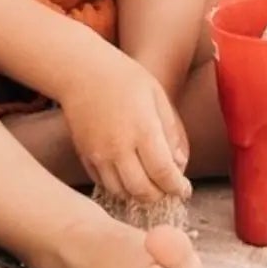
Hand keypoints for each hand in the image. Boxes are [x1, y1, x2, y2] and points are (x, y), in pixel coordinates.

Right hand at [59, 47, 190, 201]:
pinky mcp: (85, 155)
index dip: (177, 187)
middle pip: (142, 190)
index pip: (163, 173)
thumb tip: (179, 163)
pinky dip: (119, 188)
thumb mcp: (158, 97)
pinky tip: (129, 177)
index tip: (184, 190)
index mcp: (143, 129)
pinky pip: (103, 183)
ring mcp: (99, 153)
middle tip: (169, 190)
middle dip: (160, 196)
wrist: (82, 71)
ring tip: (150, 187)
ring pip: (121, 192)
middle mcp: (119, 146)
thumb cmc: (125, 78)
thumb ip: (171, 131)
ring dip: (139, 196)